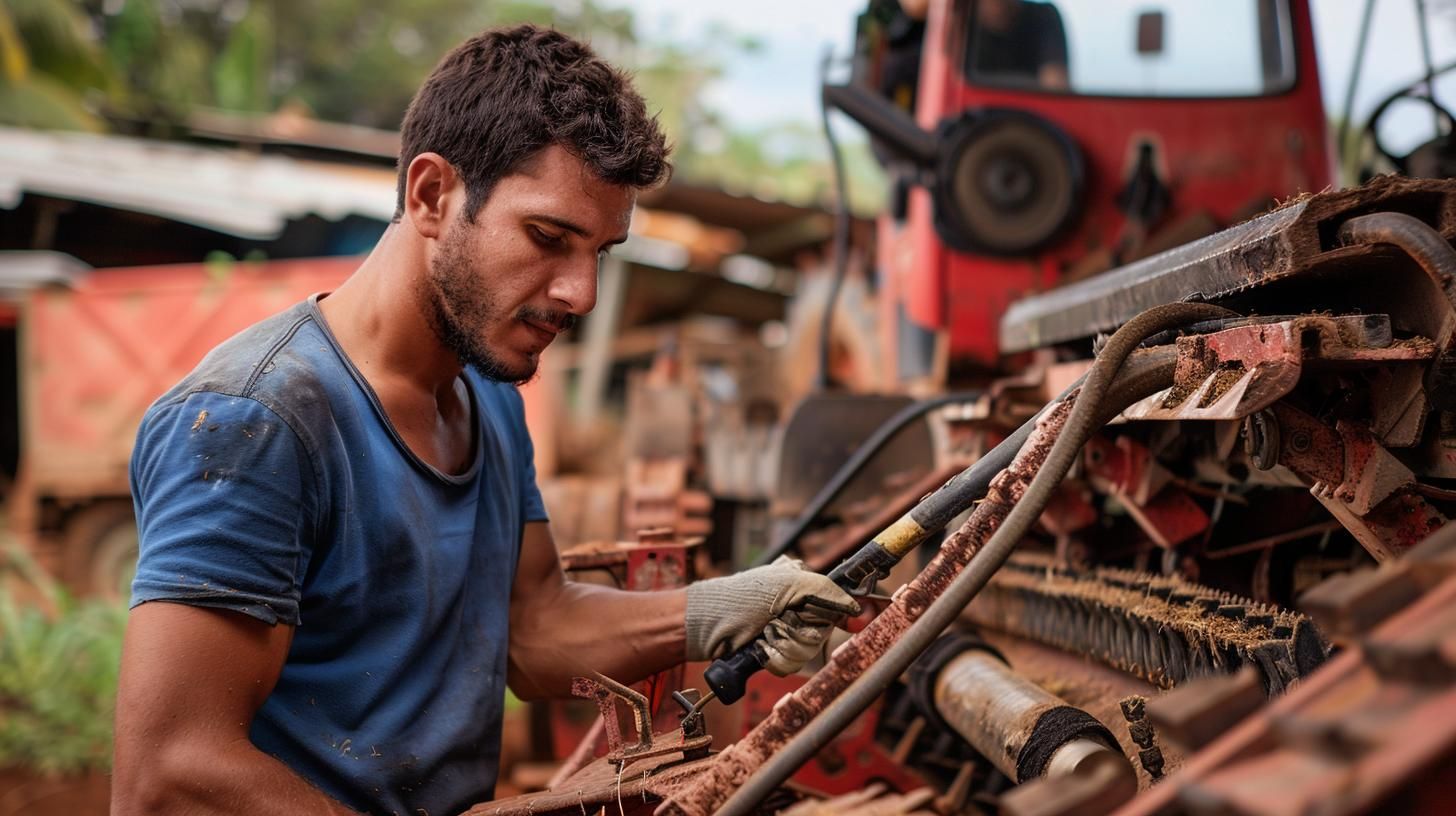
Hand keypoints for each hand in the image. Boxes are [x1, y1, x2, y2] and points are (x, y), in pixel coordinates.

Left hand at [685, 558, 860, 675]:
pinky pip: (791, 664)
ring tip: (764, 634)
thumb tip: (854, 605)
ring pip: (808, 649)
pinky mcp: (774, 654)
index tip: (857, 621)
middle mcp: (797, 607)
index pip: (837, 601)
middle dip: (801, 629)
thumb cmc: (739, 598)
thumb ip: (823, 589)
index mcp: (802, 584)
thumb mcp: (785, 584)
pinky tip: (760, 648)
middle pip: (824, 629)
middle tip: (779, 621)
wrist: (704, 627)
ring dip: (785, 644)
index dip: (846, 613)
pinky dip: (776, 658)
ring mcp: (785, 632)